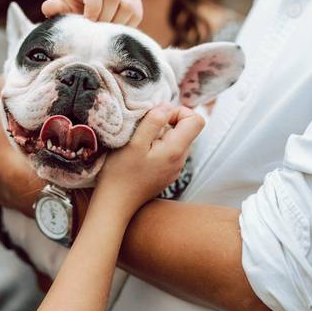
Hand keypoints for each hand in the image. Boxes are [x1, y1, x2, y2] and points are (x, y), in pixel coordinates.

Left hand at [0, 91, 43, 215]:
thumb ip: (12, 89)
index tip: (26, 110)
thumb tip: (5, 75)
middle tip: (26, 130)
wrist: (41, 189)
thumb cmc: (38, 145)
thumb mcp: (28, 109)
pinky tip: (12, 167)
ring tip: (21, 151)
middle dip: (3, 126)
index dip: (13, 104)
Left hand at [41, 0, 142, 26]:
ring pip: (128, 5)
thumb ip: (54, 9)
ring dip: (117, 23)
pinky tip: (115, 29)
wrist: (85, 12)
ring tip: (105, 31)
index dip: (93, 9)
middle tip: (97, 31)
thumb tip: (48, 7)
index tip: (88, 23)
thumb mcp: (61, 11)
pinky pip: (137, 12)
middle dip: (105, 18)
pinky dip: (127, 25)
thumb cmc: (71, 12)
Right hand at [92, 104, 204, 219]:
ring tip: (139, 144)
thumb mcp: (134, 142)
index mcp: (176, 150)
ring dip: (160, 136)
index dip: (179, 112)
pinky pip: (168, 152)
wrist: (115, 204)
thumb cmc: (121, 173)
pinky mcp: (166, 174)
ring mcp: (174, 169)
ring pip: (176, 140)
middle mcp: (180, 160)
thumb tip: (166, 106)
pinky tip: (139, 156)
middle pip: (186, 129)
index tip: (157, 118)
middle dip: (166, 123)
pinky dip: (156, 147)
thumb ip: (153, 121)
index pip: (197, 120)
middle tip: (143, 131)